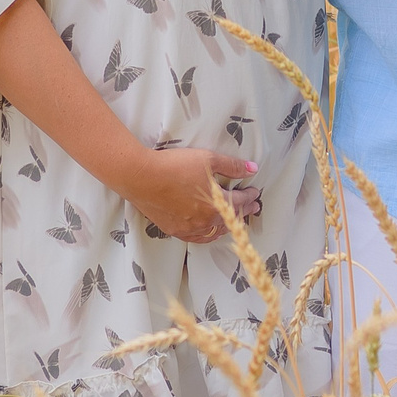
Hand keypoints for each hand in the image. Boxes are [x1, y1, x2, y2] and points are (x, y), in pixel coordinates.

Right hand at [121, 147, 260, 242]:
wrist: (141, 176)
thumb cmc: (174, 166)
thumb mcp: (207, 159)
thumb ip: (232, 166)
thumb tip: (253, 168)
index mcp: (217, 204)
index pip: (240, 202)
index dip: (249, 197)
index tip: (255, 193)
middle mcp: (205, 220)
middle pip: (230, 219)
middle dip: (243, 211)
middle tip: (252, 208)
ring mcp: (189, 228)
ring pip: (215, 231)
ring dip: (227, 224)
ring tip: (234, 220)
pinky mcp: (174, 230)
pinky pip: (198, 237)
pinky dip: (209, 234)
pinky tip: (210, 231)